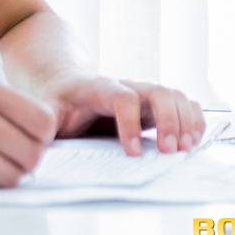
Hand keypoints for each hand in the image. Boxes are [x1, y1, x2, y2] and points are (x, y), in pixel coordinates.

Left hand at [40, 74, 204, 155]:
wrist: (69, 84)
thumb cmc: (59, 101)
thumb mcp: (47, 107)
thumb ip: (45, 119)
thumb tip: (41, 138)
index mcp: (98, 87)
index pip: (122, 97)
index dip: (130, 123)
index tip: (133, 151)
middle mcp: (127, 86)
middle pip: (157, 91)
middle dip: (168, 120)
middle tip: (169, 151)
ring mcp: (143, 93)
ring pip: (173, 95)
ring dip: (185, 120)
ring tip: (185, 148)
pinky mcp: (154, 104)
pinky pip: (182, 102)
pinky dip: (193, 118)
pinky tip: (194, 138)